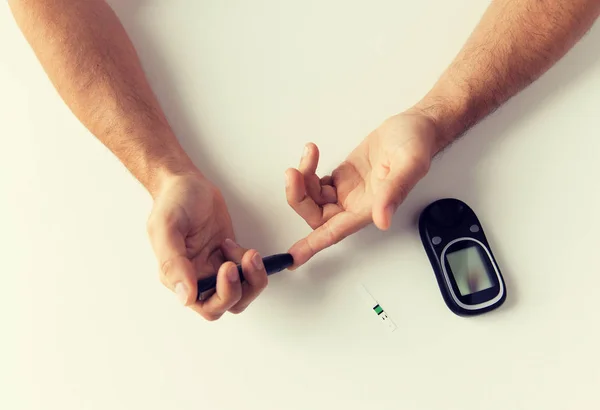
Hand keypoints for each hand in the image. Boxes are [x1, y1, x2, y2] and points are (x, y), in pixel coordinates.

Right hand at [147, 172, 267, 319]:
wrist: (186, 183)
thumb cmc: (172, 202)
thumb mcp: (167, 227)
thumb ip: (173, 263)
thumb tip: (186, 297)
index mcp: (178, 276)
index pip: (204, 305)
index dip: (222, 294)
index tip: (227, 267)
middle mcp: (196, 277)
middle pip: (226, 304)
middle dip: (241, 288)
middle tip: (245, 260)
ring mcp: (214, 268)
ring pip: (240, 293)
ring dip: (252, 279)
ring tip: (250, 254)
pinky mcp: (229, 257)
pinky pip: (247, 274)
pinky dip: (252, 265)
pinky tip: (242, 247)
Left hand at [285, 110, 440, 266]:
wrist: (416, 127)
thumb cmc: (417, 144)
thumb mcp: (409, 164)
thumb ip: (394, 192)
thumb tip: (382, 219)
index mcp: (369, 208)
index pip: (335, 233)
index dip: (312, 246)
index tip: (292, 258)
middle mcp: (356, 204)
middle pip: (316, 215)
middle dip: (299, 198)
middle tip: (294, 173)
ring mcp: (348, 191)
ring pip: (313, 199)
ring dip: (302, 181)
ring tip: (308, 154)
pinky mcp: (344, 177)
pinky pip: (316, 184)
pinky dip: (308, 171)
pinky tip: (312, 155)